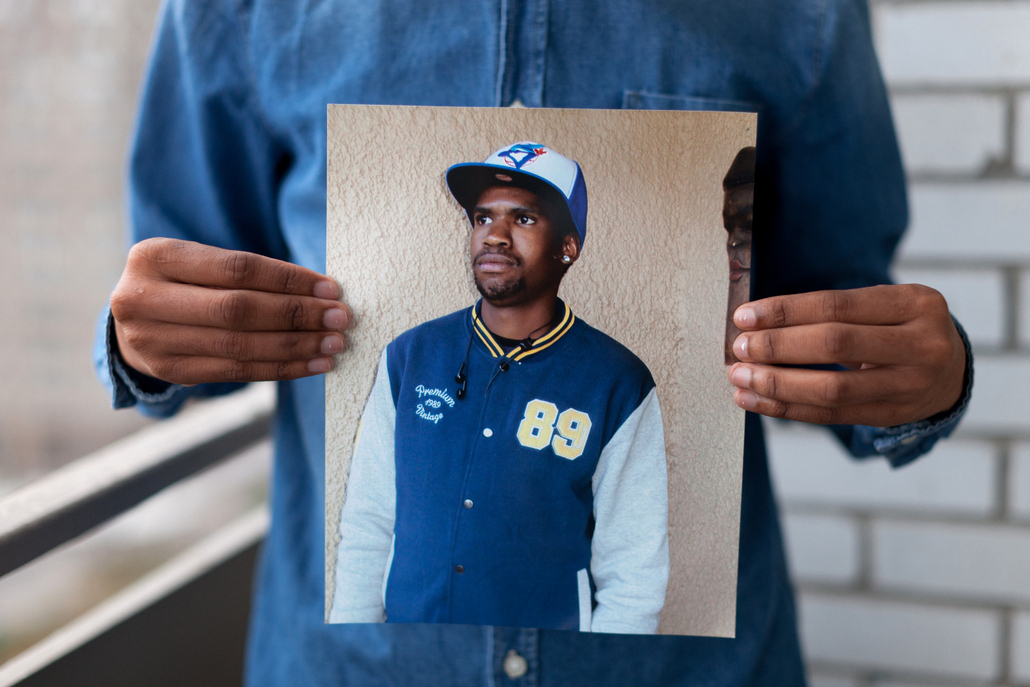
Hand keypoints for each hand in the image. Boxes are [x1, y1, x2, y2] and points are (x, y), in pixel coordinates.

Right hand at [110, 238, 349, 384]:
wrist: (132, 322)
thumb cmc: (183, 284)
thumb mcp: (197, 263)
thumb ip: (244, 272)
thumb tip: (320, 290)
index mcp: (155, 256)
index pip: (238, 267)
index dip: (288, 280)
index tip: (330, 288)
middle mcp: (144, 298)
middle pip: (239, 309)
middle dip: (297, 314)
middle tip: (340, 318)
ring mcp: (152, 340)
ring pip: (240, 345)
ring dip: (296, 346)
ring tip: (333, 344)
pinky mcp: (170, 371)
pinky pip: (236, 371)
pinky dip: (281, 368)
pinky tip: (313, 364)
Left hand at [727, 284, 966, 425]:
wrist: (951, 370)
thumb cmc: (902, 328)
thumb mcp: (886, 304)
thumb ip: (835, 311)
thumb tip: (757, 322)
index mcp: (915, 303)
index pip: (837, 306)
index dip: (786, 311)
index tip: (745, 316)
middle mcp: (920, 345)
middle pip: (835, 345)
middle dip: (778, 346)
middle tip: (739, 347)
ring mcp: (910, 385)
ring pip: (832, 388)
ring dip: (777, 384)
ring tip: (740, 378)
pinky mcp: (892, 416)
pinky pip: (832, 416)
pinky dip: (787, 409)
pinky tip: (755, 401)